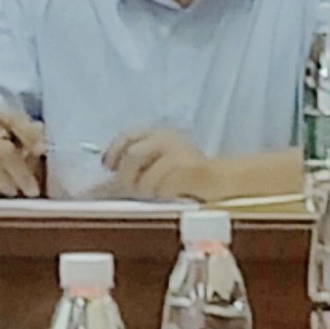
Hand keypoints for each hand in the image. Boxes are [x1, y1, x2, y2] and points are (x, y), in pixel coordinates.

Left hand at [106, 128, 222, 202]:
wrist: (221, 179)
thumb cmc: (187, 174)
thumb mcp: (160, 159)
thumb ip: (136, 162)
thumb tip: (108, 173)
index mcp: (158, 133)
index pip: (126, 136)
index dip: (114, 152)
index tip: (110, 168)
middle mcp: (166, 139)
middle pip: (132, 156)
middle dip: (126, 177)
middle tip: (132, 189)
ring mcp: (178, 153)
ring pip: (145, 176)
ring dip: (143, 189)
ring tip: (152, 193)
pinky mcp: (188, 170)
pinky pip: (162, 187)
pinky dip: (160, 194)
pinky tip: (167, 195)